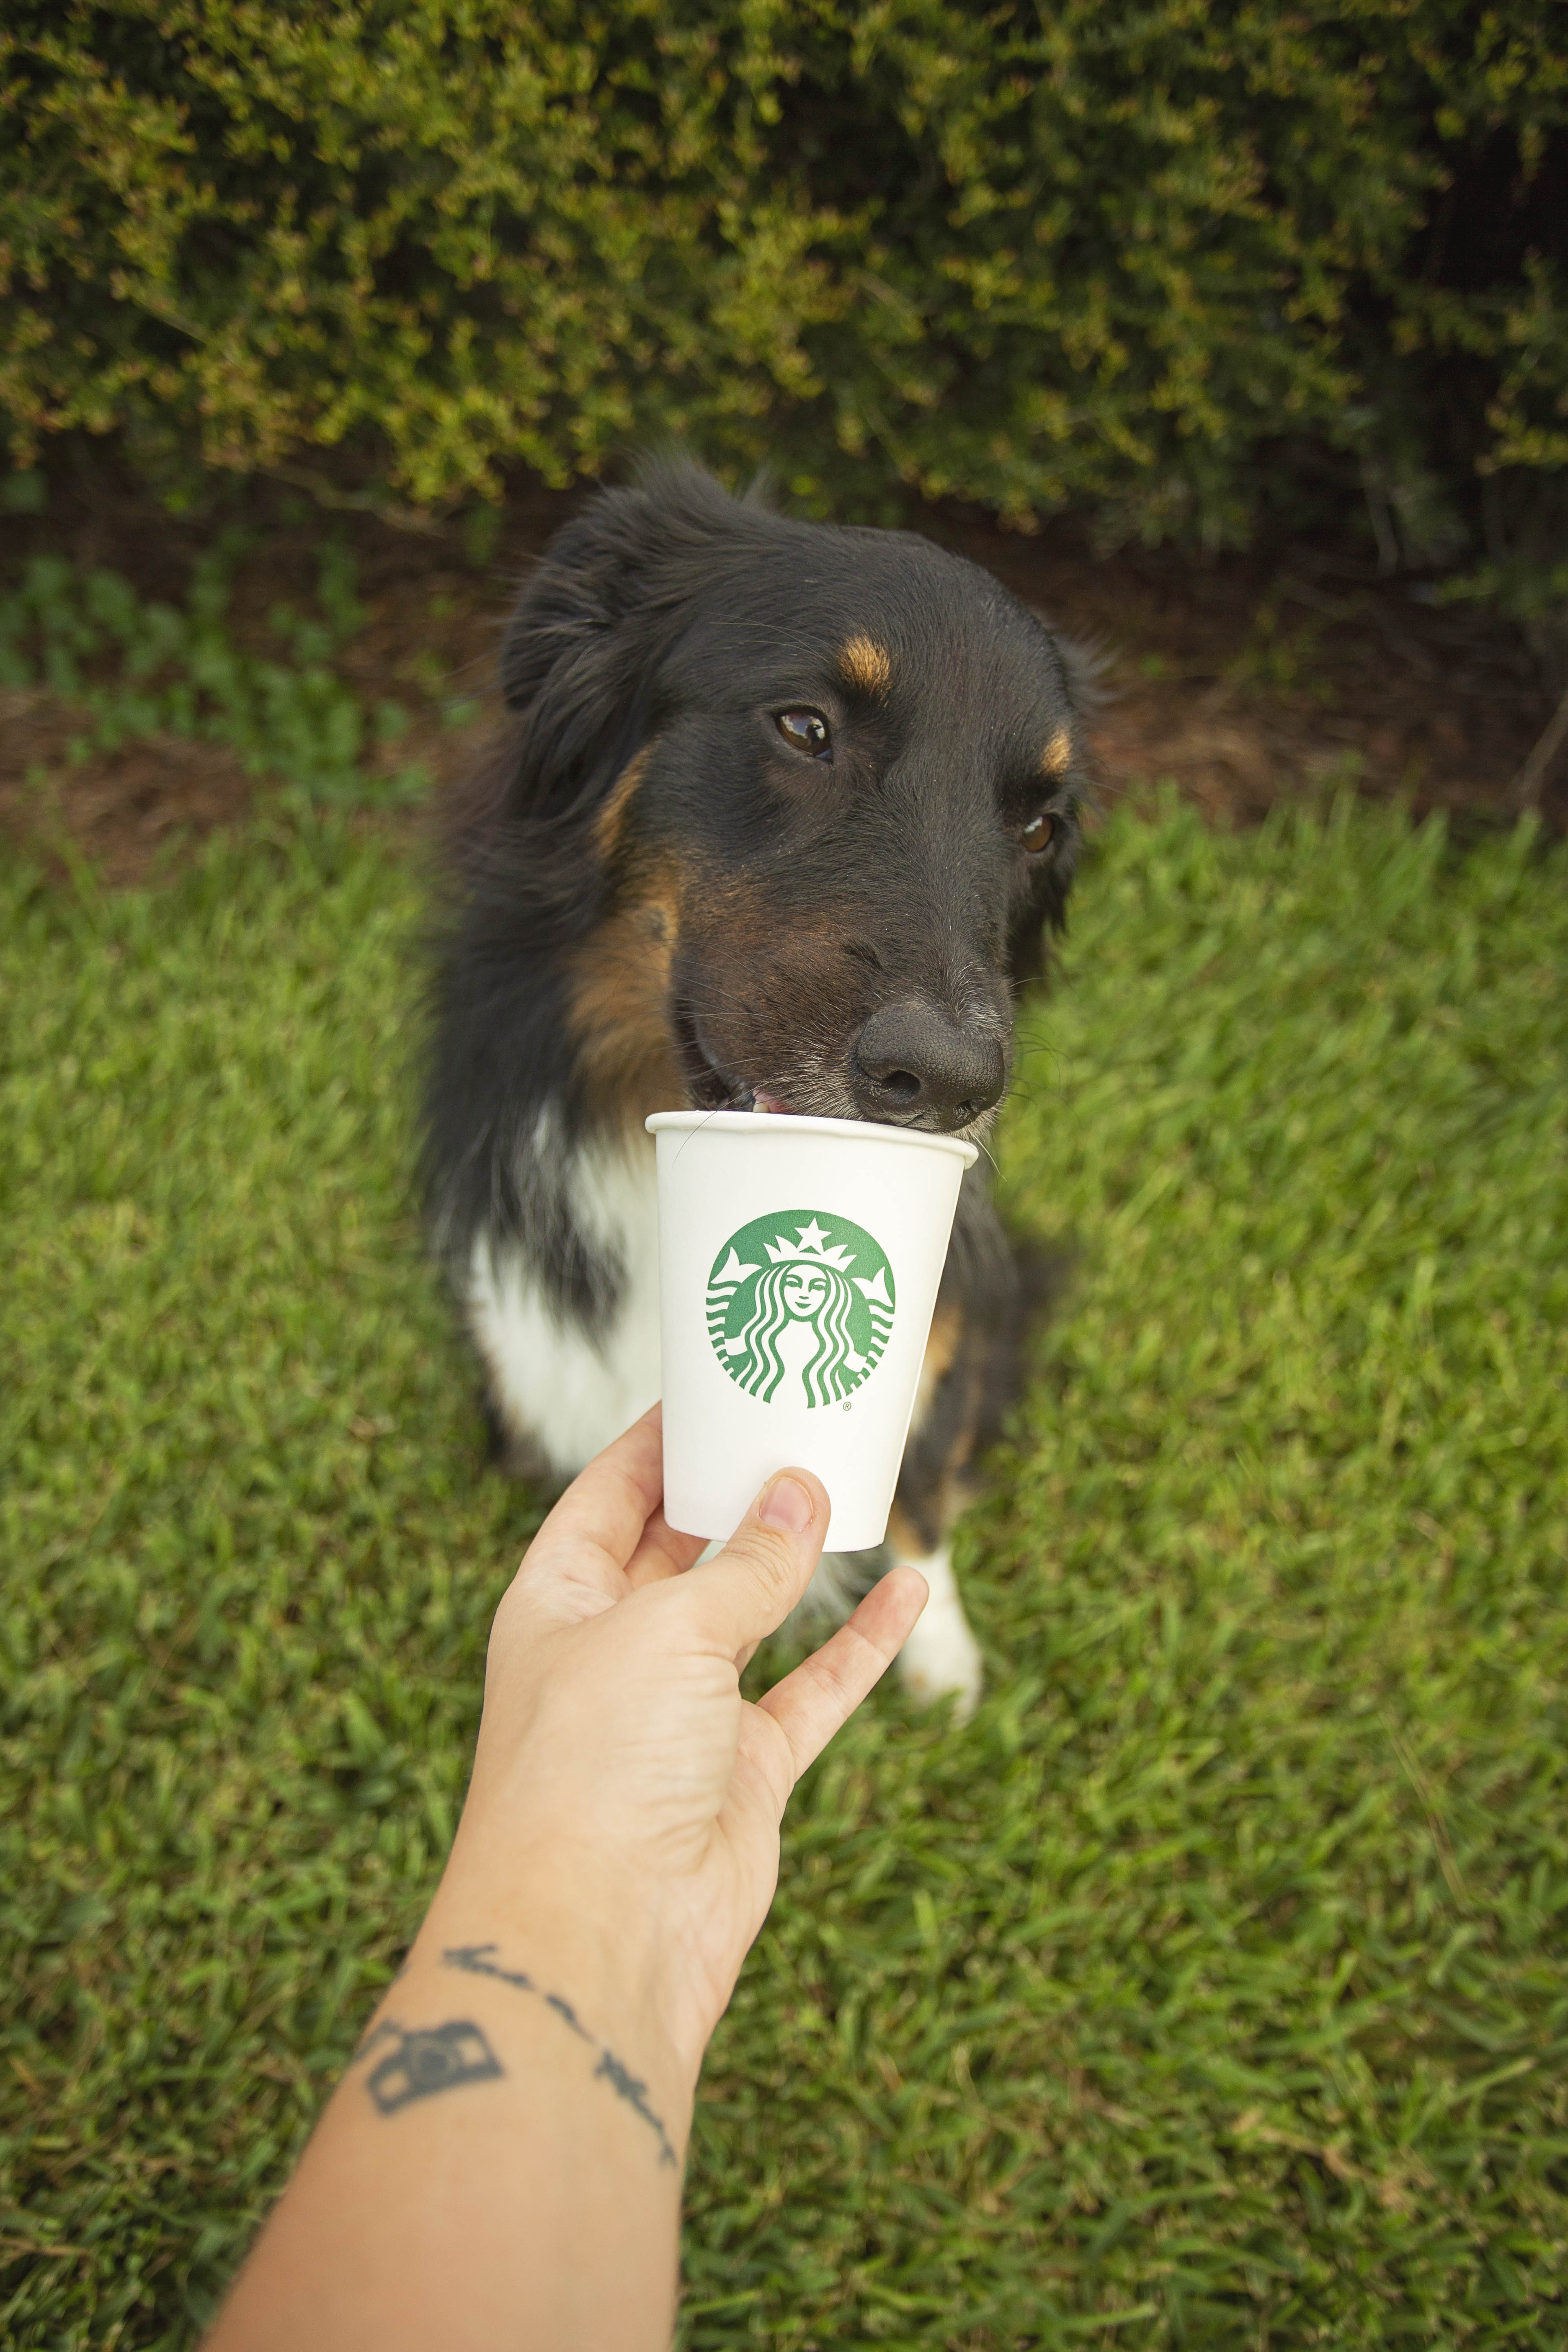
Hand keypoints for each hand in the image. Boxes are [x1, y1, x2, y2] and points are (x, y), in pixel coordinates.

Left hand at [421, 1405, 927, 2087]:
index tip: (711, 1391)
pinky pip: (812, 1691)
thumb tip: (798, 1494)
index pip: (607, 1496)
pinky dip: (859, 1646)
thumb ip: (741, 1565)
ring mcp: (681, 1716)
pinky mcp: (743, 1774)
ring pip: (752, 1615)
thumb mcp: (667, 1633)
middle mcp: (615, 1652)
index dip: (657, 1443)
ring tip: (854, 1489)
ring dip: (801, 1560)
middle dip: (735, 1493)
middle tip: (797, 1426)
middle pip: (680, 1548)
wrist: (599, 1938)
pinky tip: (906, 1591)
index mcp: (557, 1604)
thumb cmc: (593, 1771)